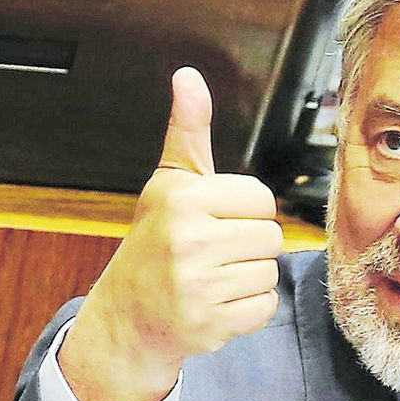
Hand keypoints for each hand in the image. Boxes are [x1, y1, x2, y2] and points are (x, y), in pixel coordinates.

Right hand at [60, 67, 281, 400]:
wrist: (127, 316)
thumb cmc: (156, 242)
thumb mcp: (169, 183)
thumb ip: (187, 131)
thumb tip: (188, 76)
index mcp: (183, 198)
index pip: (263, 198)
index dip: (246, 211)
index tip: (216, 221)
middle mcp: (187, 239)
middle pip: (272, 237)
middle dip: (250, 246)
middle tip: (214, 253)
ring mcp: (197, 286)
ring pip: (270, 273)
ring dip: (249, 278)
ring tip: (213, 277)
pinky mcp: (209, 324)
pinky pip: (264, 307)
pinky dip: (247, 310)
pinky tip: (217, 304)